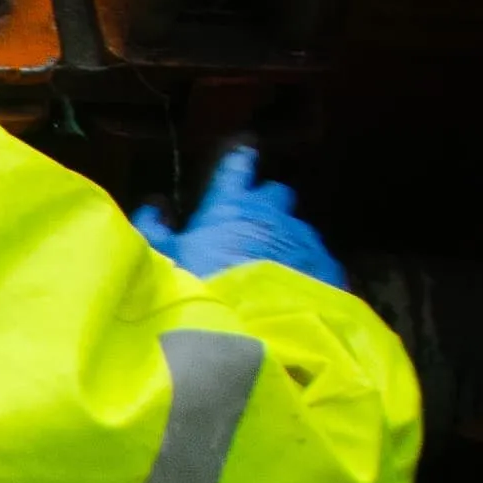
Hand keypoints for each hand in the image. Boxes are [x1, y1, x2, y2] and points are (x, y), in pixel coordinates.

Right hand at [134, 146, 344, 288]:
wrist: (252, 328)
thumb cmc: (201, 286)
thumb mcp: (162, 259)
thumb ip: (155, 228)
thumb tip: (154, 207)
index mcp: (232, 205)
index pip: (238, 168)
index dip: (240, 161)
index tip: (244, 153)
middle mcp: (272, 213)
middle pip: (276, 194)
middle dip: (267, 205)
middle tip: (250, 229)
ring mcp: (303, 239)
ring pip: (297, 230)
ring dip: (285, 242)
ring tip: (271, 272)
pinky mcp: (327, 266)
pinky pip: (319, 261)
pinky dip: (307, 270)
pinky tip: (294, 291)